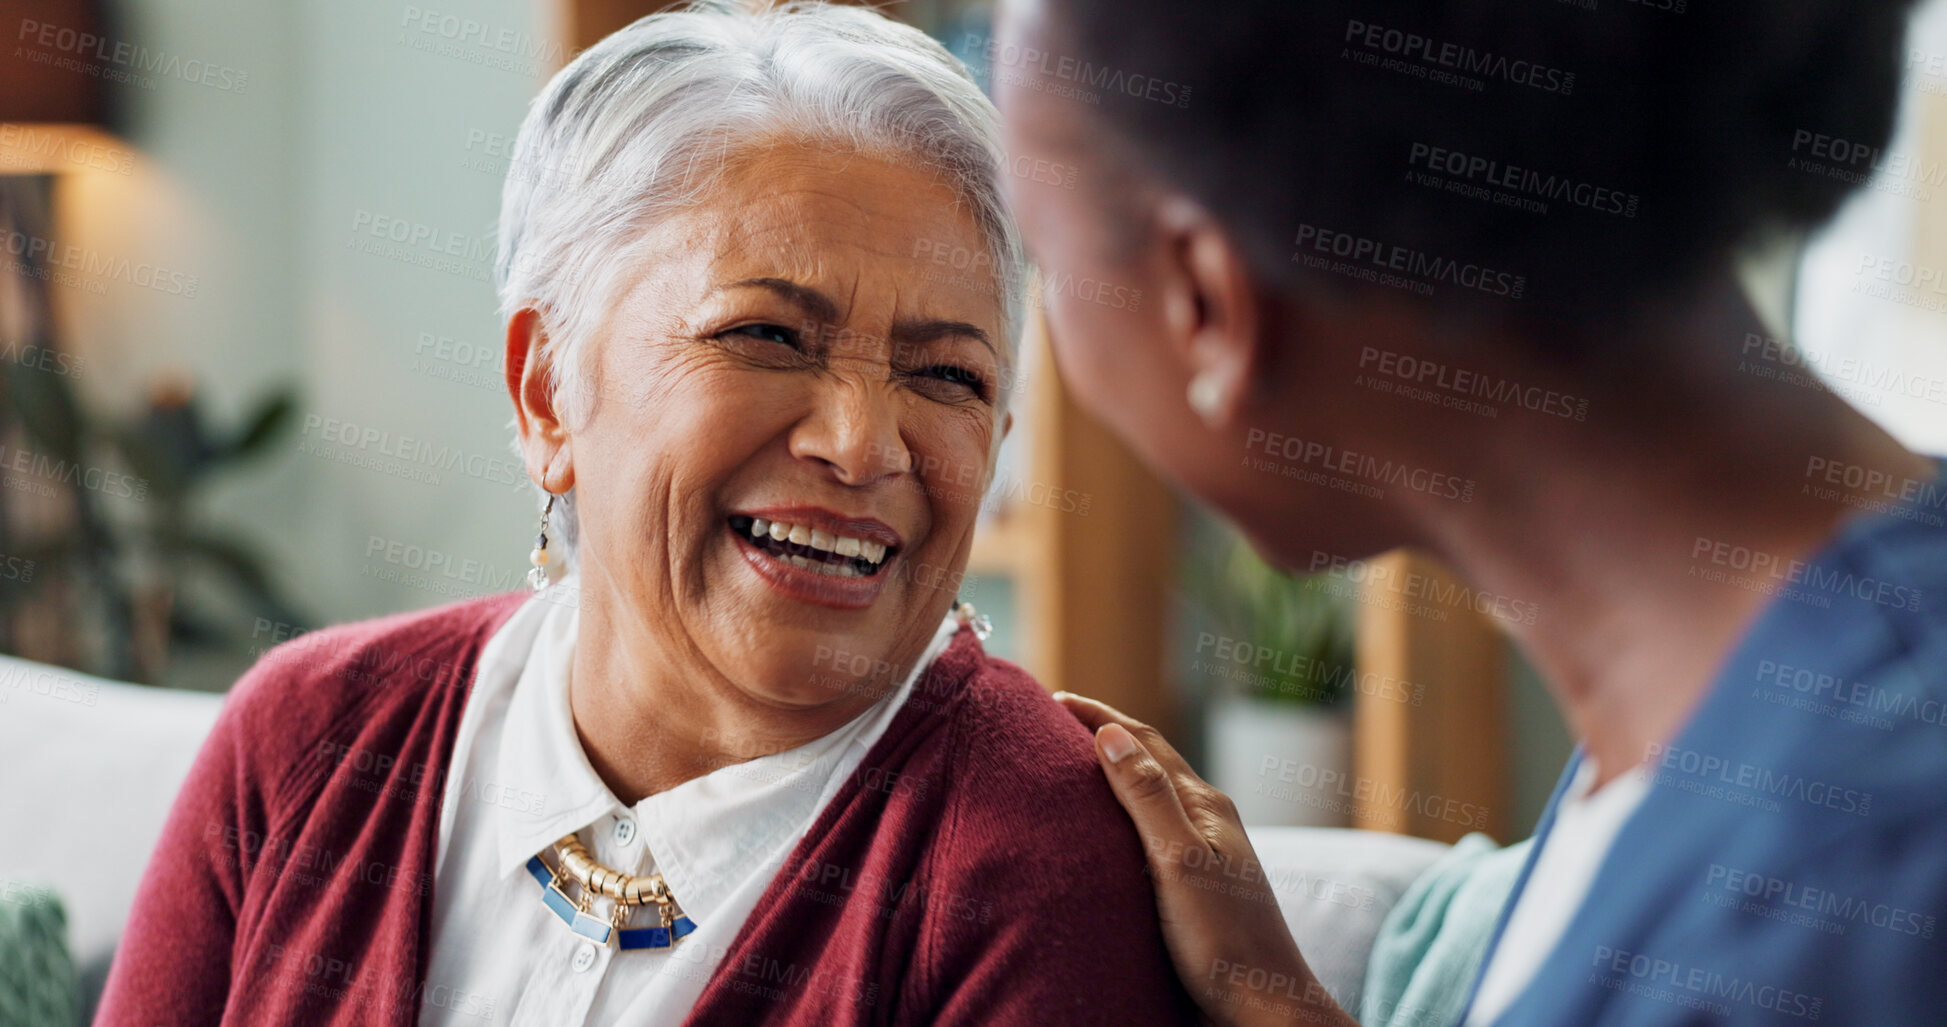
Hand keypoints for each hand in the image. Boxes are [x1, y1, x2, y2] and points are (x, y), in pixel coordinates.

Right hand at [1055, 692, 1357, 1026]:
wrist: (1263, 1010)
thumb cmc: (1225, 942)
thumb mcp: (1179, 861)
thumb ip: (1147, 798)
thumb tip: (1111, 733)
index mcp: (1206, 806)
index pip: (1146, 742)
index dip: (1100, 716)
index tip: (1052, 698)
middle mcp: (1207, 823)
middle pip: (1150, 763)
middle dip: (1104, 737)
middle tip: (1051, 725)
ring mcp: (1203, 855)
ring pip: (1150, 800)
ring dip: (1112, 777)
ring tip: (1067, 772)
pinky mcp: (1194, 889)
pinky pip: (1149, 836)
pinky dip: (1118, 820)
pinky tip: (1100, 839)